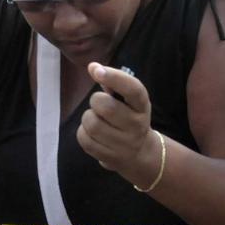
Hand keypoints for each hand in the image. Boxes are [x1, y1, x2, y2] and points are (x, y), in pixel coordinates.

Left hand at [77, 63, 159, 184]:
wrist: (139, 154)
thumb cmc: (128, 118)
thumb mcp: (128, 101)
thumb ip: (112, 84)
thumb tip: (92, 67)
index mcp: (142, 106)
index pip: (132, 89)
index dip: (114, 77)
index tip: (96, 69)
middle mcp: (137, 125)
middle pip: (106, 107)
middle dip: (95, 101)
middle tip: (99, 105)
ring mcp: (125, 144)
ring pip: (92, 124)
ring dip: (88, 118)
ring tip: (96, 119)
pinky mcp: (111, 158)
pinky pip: (85, 140)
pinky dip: (83, 133)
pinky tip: (92, 133)